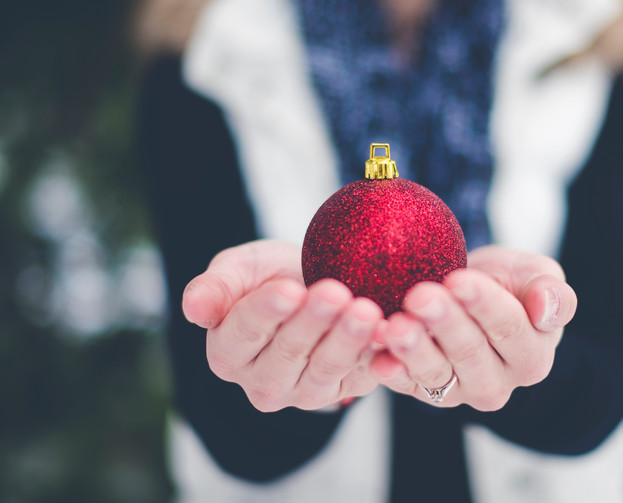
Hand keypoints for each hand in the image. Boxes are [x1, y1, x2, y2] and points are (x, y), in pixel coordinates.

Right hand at [182, 240, 383, 411]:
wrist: (313, 286)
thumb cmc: (270, 275)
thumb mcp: (239, 270)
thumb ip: (215, 287)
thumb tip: (193, 308)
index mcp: (228, 352)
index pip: (244, 332)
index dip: (266, 311)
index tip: (288, 289)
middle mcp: (262, 382)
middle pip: (288, 352)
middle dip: (314, 321)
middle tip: (336, 292)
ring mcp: (303, 392)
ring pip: (326, 368)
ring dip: (348, 340)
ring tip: (366, 311)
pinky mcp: (343, 391)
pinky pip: (360, 376)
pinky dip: (376, 356)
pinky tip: (389, 333)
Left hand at [370, 246, 576, 410]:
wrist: (466, 292)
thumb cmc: (506, 283)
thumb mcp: (536, 276)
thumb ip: (553, 293)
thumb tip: (545, 309)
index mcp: (532, 356)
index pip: (510, 328)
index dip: (484, 304)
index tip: (459, 280)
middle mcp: (496, 382)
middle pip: (470, 353)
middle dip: (444, 322)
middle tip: (421, 296)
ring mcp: (457, 390)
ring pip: (436, 373)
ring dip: (414, 350)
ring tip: (396, 327)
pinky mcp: (421, 391)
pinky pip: (405, 384)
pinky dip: (390, 371)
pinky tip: (377, 358)